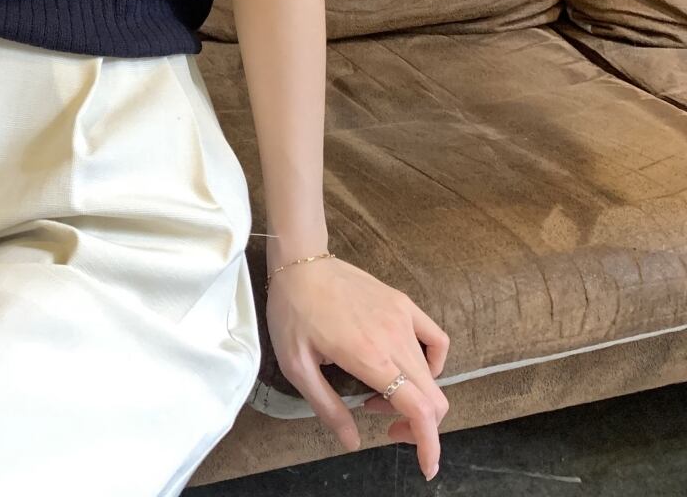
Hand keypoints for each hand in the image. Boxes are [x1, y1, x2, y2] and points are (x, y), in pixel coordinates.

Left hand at [264, 254, 449, 480]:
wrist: (299, 262)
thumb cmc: (293, 312)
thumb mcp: (296, 366)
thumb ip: (328, 407)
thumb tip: (353, 442)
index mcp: (370, 357)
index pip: (419, 409)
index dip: (429, 444)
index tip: (426, 467)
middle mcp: (395, 338)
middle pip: (432, 398)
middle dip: (418, 426)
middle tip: (383, 425)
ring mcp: (403, 317)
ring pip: (432, 374)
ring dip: (415, 398)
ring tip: (379, 394)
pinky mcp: (403, 303)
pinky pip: (436, 339)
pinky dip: (434, 364)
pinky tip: (409, 368)